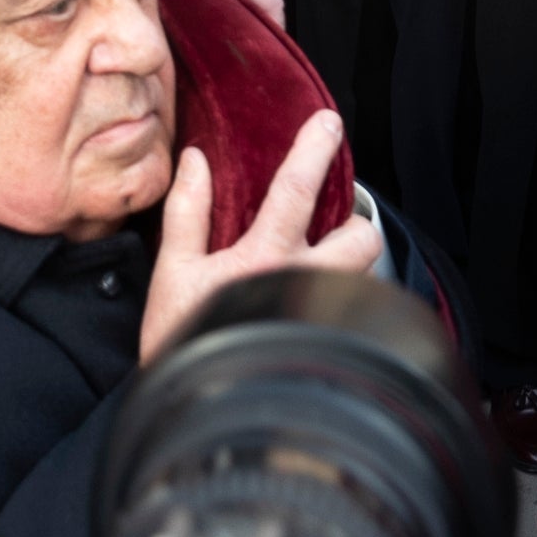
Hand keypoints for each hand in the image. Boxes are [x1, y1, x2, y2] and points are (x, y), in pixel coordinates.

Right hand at [138, 109, 384, 361]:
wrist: (196, 413)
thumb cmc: (182, 340)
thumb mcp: (172, 272)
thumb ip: (187, 211)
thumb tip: (197, 160)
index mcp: (263, 258)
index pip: (296, 190)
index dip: (314, 149)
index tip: (329, 122)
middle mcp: (303, 283)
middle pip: (360, 236)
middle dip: (355, 221)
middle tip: (335, 221)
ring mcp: (321, 315)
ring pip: (364, 274)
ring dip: (349, 261)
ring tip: (322, 262)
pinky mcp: (330, 342)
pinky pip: (354, 308)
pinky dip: (344, 297)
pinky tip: (318, 303)